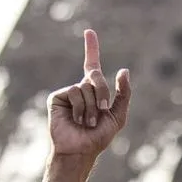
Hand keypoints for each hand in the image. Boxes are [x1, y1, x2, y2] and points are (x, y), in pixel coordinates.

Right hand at [47, 29, 130, 158]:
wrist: (81, 150)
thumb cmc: (98, 137)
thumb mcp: (118, 116)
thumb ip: (123, 94)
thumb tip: (123, 70)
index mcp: (94, 91)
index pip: (92, 65)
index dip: (91, 48)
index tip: (89, 31)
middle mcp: (80, 89)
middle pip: (96, 75)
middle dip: (103, 92)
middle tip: (103, 110)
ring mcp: (68, 92)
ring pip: (86, 87)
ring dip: (92, 107)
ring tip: (87, 122)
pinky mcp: (57, 97)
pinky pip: (74, 92)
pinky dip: (80, 108)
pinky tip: (76, 120)